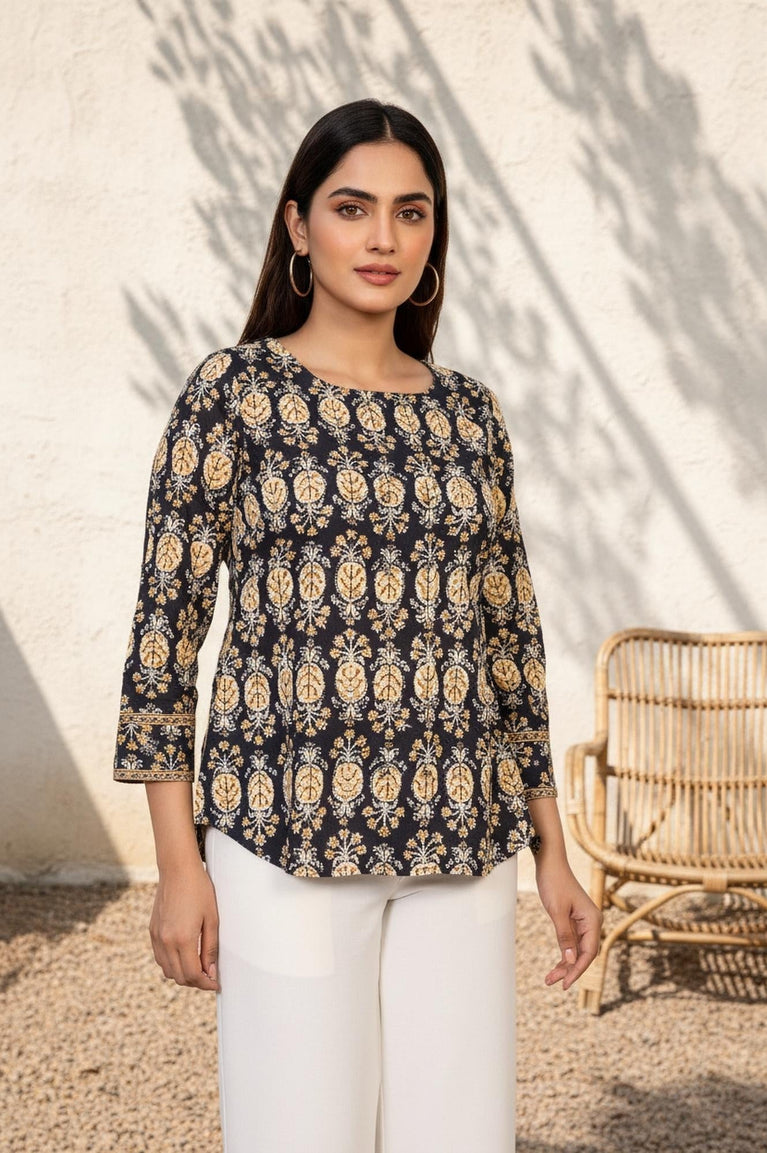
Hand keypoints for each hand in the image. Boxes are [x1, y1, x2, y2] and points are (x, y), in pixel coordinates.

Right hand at [149, 861, 220, 990]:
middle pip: (179, 977)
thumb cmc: (199, 890)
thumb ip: (210, 948)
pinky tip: (185, 956)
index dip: (206, 984)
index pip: (192, 975)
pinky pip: (160, 958)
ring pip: (167, 970)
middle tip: (210, 977)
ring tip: (199, 968)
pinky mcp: (152, 931)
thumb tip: (211, 972)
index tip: (216, 984)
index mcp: (183, 939)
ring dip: (183, 975)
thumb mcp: (212, 919)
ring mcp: (157, 937)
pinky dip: (172, 964)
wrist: (177, 870)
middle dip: (196, 982)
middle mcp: (166, 942)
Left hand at [534, 857, 601, 990]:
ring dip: (564, 965)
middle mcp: (592, 923)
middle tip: (552, 982)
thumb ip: (564, 936)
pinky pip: (571, 943)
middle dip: (569, 970)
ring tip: (549, 979)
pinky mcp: (574, 921)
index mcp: (593, 920)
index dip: (577, 970)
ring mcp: (583, 923)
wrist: (550, 862)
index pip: (588, 953)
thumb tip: (570, 960)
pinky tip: (556, 966)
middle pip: (583, 954)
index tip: (564, 983)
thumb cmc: (554, 882)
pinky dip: (563, 954)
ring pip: (576, 951)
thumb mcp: (557, 910)